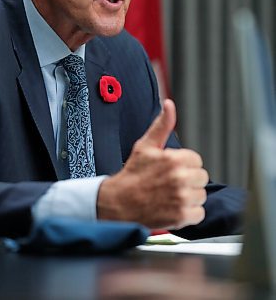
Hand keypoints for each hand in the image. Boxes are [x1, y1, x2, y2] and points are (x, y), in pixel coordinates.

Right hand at [97, 99, 208, 228]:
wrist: (119, 203)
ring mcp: (181, 198)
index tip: (170, 169)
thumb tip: (169, 104)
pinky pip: (199, 213)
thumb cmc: (133, 174)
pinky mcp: (181, 216)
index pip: (196, 160)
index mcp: (173, 159)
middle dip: (189, 180)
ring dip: (189, 196)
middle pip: (201, 177)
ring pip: (201, 195)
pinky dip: (189, 213)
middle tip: (170, 182)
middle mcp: (179, 178)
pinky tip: (173, 207)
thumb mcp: (145, 145)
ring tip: (170, 195)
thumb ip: (162, 125)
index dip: (184, 164)